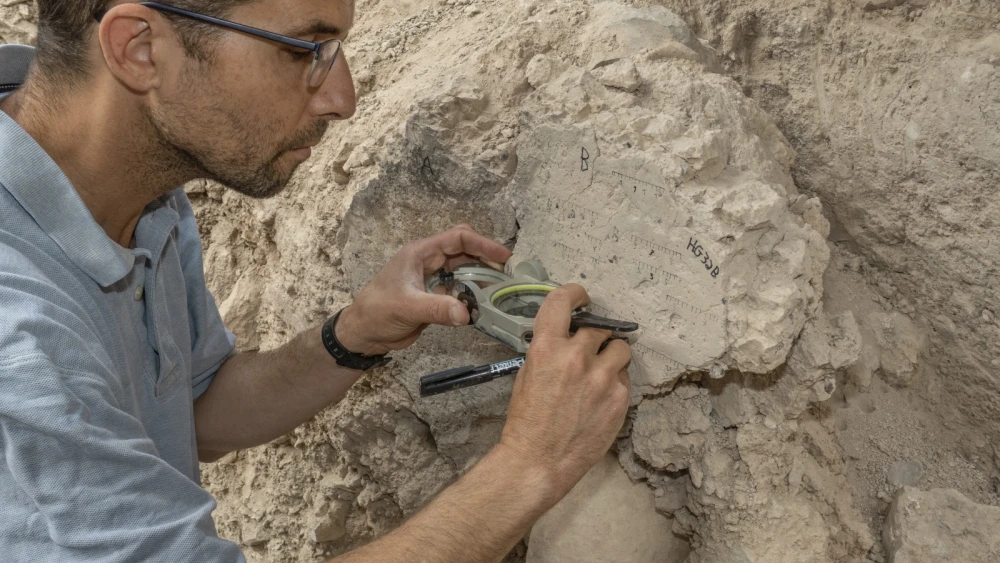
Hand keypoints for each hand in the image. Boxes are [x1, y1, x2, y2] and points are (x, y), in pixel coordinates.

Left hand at [336, 225, 512, 355]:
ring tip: (499, 291)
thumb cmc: (378, 312)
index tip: (504, 257)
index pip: (458, 239)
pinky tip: (482, 307)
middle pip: (465, 252)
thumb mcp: (407, 307)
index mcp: (420, 253)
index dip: (483, 244)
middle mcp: (428, 262)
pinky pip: (459, 291)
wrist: (363, 334)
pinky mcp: (434, 297)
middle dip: (486, 260)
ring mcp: (432, 280)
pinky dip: (471, 297)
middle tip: (506, 274)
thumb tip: (467, 314)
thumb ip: (437, 308)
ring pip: (464, 272)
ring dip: (480, 280)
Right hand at [496, 284, 631, 500]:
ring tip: (600, 372)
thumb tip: (566, 338)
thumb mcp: (527, 375)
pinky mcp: (619, 398)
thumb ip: (549, 351)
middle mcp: (577, 357)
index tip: (582, 297)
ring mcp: (602, 378)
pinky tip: (601, 398)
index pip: (564, 302)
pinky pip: (624, 377)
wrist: (539, 461)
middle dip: (594, 336)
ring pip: (620, 349)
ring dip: (611, 355)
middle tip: (589, 349)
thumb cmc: (526, 421)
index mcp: (547, 348)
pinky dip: (615, 382)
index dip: (575, 293)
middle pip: (599, 328)